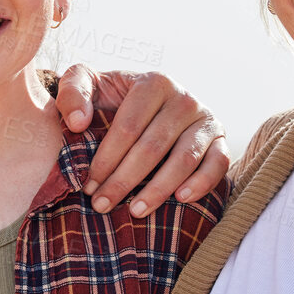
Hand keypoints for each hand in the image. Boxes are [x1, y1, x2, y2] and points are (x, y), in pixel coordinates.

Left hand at [54, 65, 228, 214]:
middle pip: (153, 147)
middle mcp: (184, 98)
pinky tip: (180, 199)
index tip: (88, 185)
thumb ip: (73, 91)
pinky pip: (218, 163)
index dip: (106, 159)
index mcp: (153, 83)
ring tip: (134, 211)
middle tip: (102, 204)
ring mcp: (206, 119)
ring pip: (184, 159)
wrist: (149, 103)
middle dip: (124, 180)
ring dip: (158, 189)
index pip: (128, 127)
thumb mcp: (89, 84)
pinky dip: (202, 183)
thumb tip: (77, 122)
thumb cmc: (113, 98)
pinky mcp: (220, 139)